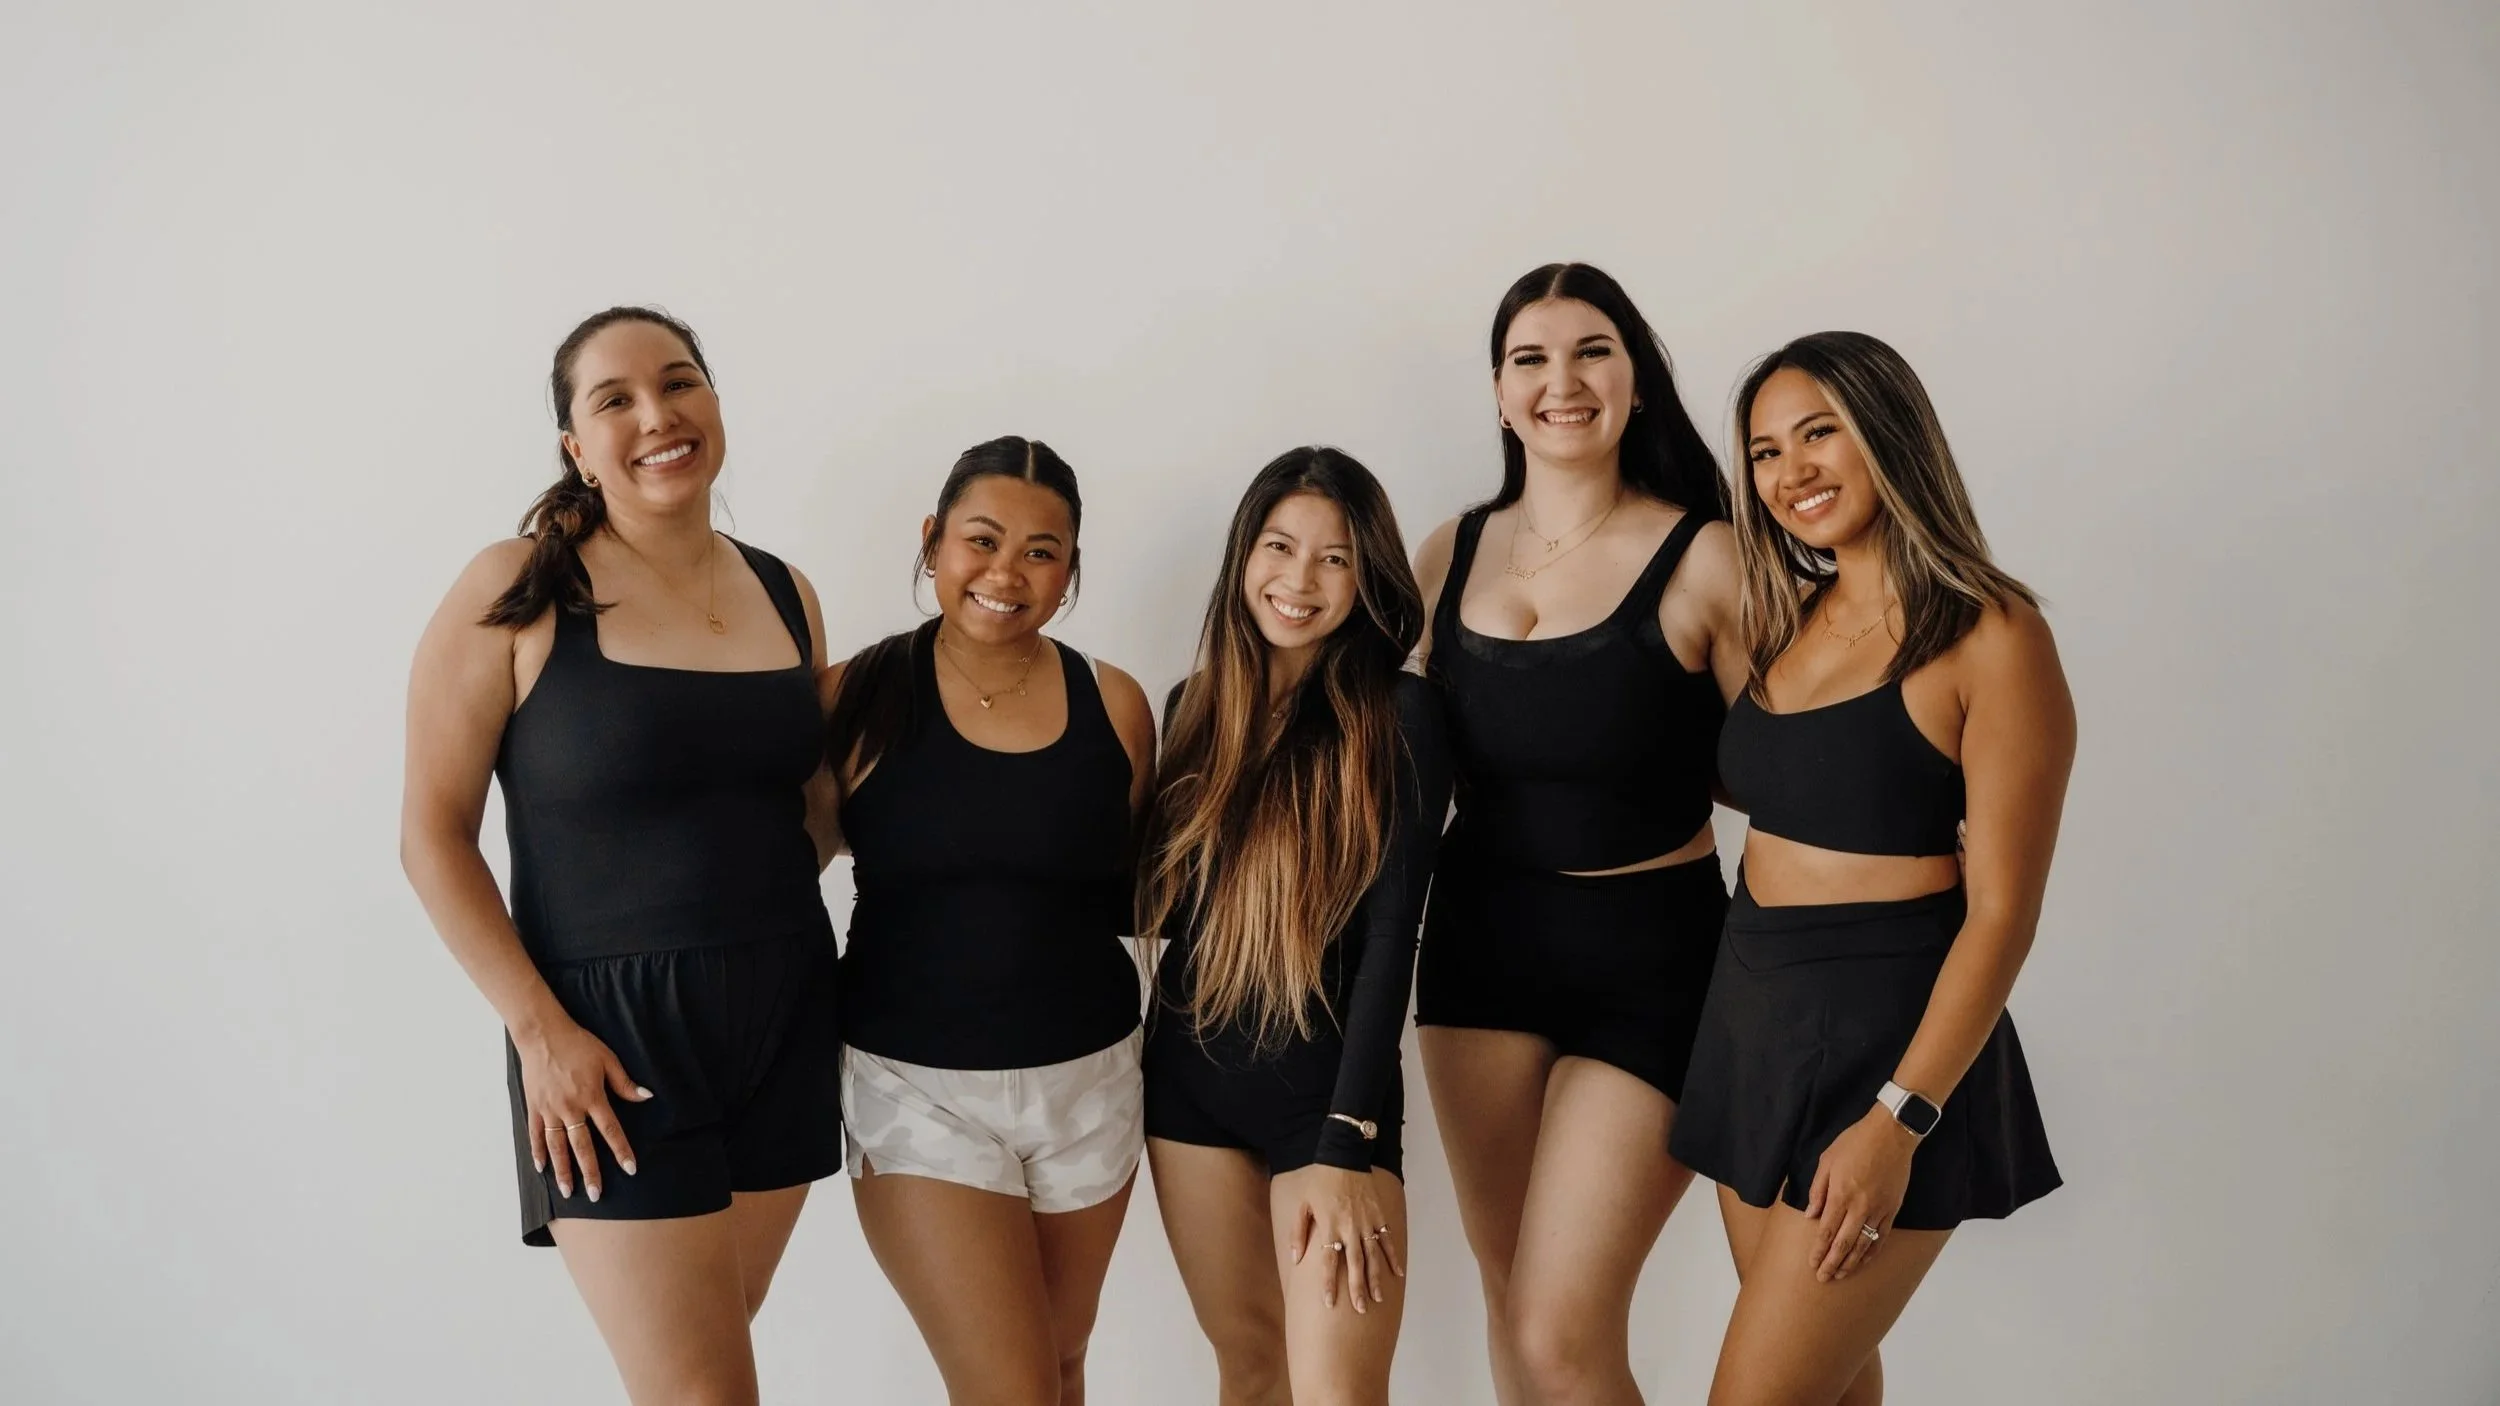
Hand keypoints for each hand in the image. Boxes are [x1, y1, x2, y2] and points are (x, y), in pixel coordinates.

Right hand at [515, 1018, 651, 1202]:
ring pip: (557, 1146)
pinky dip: (538, 1152)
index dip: (621, 1151)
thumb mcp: (607, 1059)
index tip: (630, 1169)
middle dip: (591, 1172)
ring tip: (569, 1191)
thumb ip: (624, 1083)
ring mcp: (549, 1109)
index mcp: (591, 1097)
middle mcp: (570, 1108)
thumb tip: (646, 1097)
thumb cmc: (578, 1044)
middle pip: (582, 1146)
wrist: (543, 1034)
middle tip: (597, 1195)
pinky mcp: (534, 1106)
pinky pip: (536, 1134)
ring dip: (563, 1170)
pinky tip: (541, 1168)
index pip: (610, 1130)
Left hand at [1282, 1164, 1403, 1311]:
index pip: (1328, 1262)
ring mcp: (1367, 1223)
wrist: (1344, 1154)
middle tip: (1361, 1309)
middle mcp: (1350, 1228)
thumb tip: (1295, 1259)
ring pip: (1373, 1256)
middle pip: (1355, 1264)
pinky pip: (1387, 1240)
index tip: (1329, 1304)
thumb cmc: (1319, 1179)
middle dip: (1357, 1289)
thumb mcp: (1302, 1203)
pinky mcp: (1378, 1215)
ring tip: (1378, 1298)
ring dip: (1376, 1278)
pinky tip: (1398, 1273)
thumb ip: (1298, 1232)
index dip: (1328, 1284)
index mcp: (1329, 1227)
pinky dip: (1393, 1256)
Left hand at [1804, 1104, 1918, 1282]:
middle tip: (1823, 1279)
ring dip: (1851, 1262)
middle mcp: (1859, 1206)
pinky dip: (1872, 1251)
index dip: (1819, 1250)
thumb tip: (1810, 1215)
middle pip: (1844, 1243)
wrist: (1891, 1134)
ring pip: (1863, 1244)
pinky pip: (1881, 1236)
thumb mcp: (1827, 1160)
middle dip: (1832, 1263)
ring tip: (1840, 1274)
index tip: (1812, 1264)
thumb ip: (1818, 1190)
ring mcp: (1878, 1209)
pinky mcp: (1893, 1208)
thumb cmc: (1855, 1142)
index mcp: (1840, 1194)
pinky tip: (1864, 1260)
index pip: (1827, 1231)